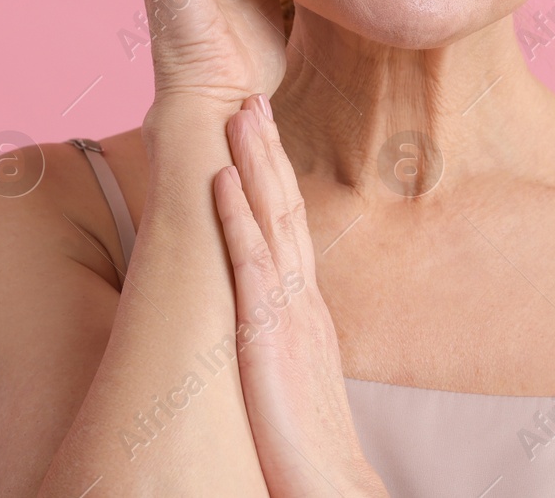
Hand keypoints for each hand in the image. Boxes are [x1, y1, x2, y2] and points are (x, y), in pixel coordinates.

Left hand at [213, 95, 387, 497]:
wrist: (334, 492)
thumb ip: (287, 345)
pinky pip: (250, 267)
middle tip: (253, 96)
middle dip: (268, 151)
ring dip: (255, 163)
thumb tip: (266, 326)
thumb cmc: (309, 447)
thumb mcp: (298, 380)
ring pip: (272, 221)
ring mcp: (288, 316)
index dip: (276, 177)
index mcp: (306, 311)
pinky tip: (221, 181)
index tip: (262, 134)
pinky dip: (236, 218)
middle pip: (286, 209)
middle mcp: (302, 302)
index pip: (291, 228)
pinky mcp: (270, 340)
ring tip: (242, 111)